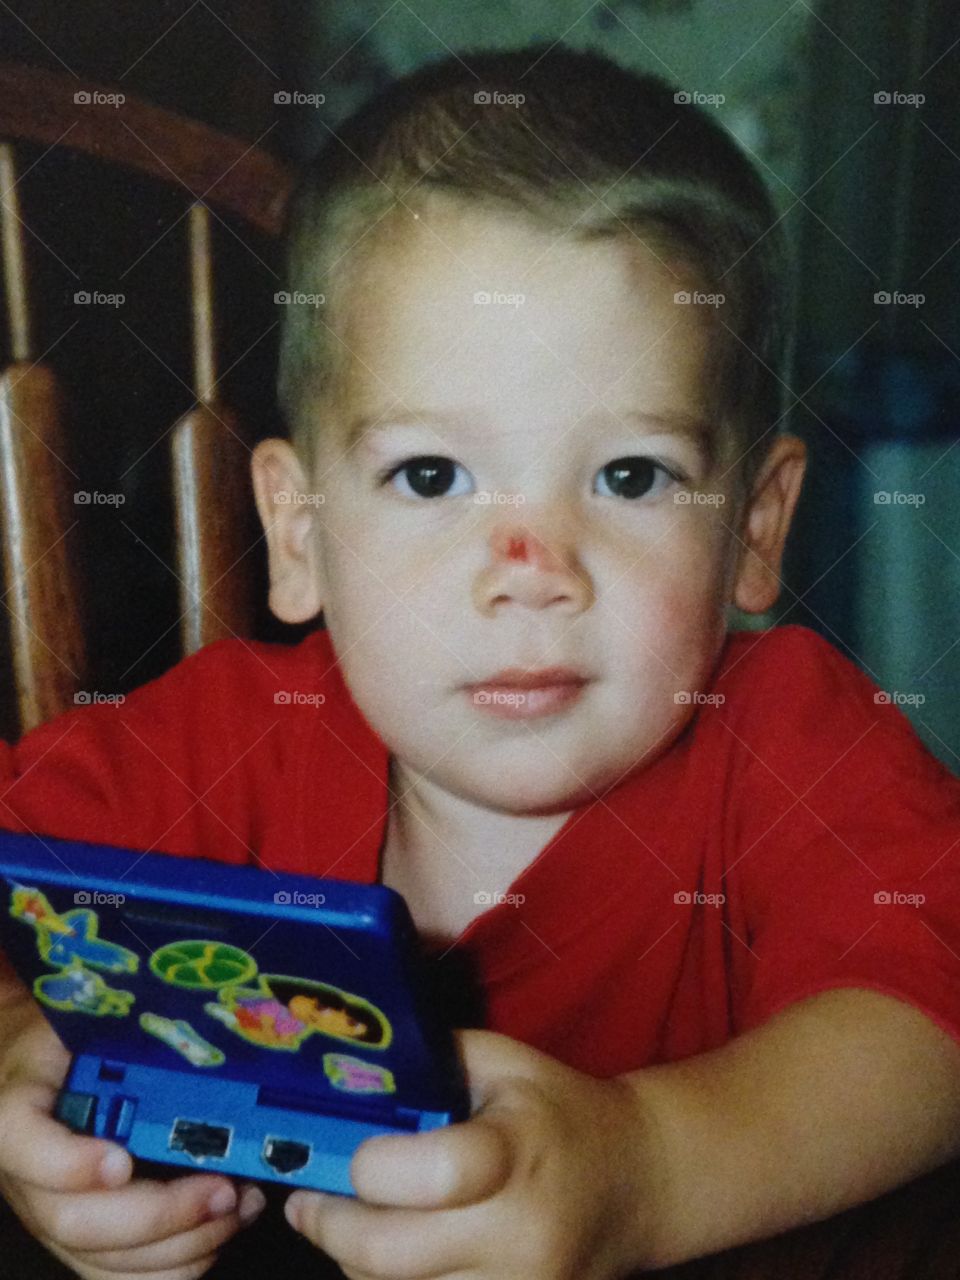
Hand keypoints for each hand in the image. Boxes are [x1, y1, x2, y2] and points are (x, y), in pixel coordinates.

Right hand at [0, 1010, 267, 1279]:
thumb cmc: (67, 1040)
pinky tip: (223, 1227)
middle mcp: (26, 1178)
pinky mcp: (80, 1244)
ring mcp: (51, 1217)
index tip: (121, 1161)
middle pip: (74, 1221)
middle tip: (223, 1190)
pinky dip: (179, 1265)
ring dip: (184, 1244)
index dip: (70, 1164)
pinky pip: (122, 1278)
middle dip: (160, 1214)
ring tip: (240, 1204)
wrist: (36, 1067)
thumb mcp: (80, 1020)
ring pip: (104, 1261)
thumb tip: (196, 1031)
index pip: (23, 1144)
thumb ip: (118, 1033)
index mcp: (17, 1112)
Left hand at [284, 1029, 658, 1279]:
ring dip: (357, 1263)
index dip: (372, 1166)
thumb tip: (341, 1073)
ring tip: (352, 1222)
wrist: (634, 1181)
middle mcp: (521, 1234)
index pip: (436, 1173)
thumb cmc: (556, 1110)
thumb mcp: (502, 1062)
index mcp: (519, 1150)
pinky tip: (393, 1253)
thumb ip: (426, 1064)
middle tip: (307, 1200)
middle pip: (392, 1256)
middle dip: (331, 1227)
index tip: (344, 1153)